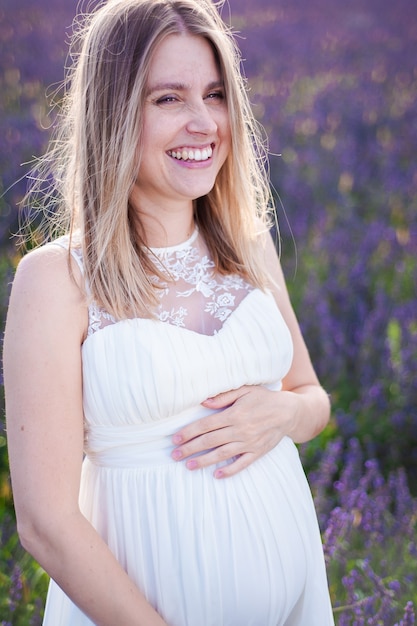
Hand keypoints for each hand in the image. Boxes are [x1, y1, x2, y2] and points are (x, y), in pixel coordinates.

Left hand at [171, 385, 295, 477]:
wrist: (288, 412)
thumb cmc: (263, 398)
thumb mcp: (245, 390)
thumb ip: (223, 396)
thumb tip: (203, 402)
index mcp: (234, 414)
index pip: (206, 425)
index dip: (189, 432)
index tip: (175, 439)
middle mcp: (240, 430)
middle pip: (209, 441)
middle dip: (190, 448)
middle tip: (174, 455)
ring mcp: (249, 443)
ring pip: (222, 454)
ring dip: (204, 461)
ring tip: (188, 466)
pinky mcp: (257, 452)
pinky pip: (242, 464)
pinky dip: (229, 471)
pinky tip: (216, 475)